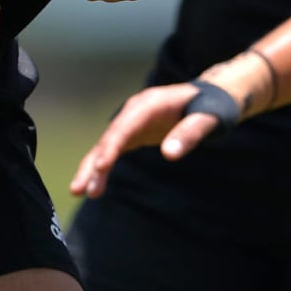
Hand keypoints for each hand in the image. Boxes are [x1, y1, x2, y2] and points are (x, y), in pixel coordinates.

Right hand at [68, 82, 221, 198]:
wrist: (210, 98)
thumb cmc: (211, 106)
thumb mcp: (207, 118)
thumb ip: (190, 133)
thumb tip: (169, 155)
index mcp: (149, 104)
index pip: (125, 126)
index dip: (112, 146)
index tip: (101, 166)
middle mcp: (134, 112)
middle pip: (109, 138)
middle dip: (94, 163)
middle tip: (79, 188)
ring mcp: (131, 123)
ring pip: (106, 147)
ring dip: (92, 169)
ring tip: (79, 192)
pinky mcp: (133, 134)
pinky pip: (113, 152)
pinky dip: (102, 168)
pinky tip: (94, 188)